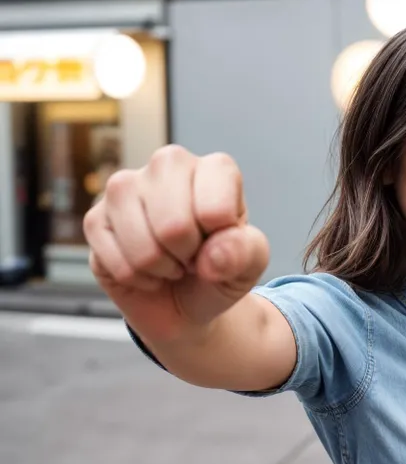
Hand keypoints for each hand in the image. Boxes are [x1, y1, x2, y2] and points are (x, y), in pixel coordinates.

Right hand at [83, 145, 269, 341]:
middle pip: (174, 225)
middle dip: (187, 257)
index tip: (222, 245)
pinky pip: (114, 259)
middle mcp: (169, 164)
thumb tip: (213, 254)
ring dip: (161, 268)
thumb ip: (245, 253)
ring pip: (142, 245)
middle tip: (194, 256)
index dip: (220, 244)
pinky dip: (136, 278)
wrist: (188, 299)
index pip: (216, 210)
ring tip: (172, 262)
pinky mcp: (97, 216)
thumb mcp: (249, 265)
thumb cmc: (221, 269)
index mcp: (215, 168)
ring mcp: (127, 187)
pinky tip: (147, 270)